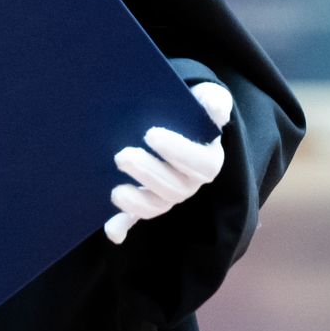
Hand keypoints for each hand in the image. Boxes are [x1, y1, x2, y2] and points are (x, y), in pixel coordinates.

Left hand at [102, 81, 233, 244]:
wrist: (173, 119)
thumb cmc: (190, 109)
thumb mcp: (206, 98)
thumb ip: (214, 101)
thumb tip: (216, 109)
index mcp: (208, 160)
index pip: (201, 163)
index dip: (178, 151)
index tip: (151, 133)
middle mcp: (190, 182)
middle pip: (175, 188)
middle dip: (148, 173)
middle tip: (122, 156)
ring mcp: (167, 195)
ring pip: (156, 206)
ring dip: (137, 201)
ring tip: (116, 191)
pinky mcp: (145, 200)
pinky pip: (135, 218)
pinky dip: (123, 226)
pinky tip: (113, 232)